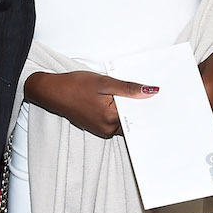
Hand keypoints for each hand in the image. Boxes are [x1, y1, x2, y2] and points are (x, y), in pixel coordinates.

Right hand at [24, 70, 157, 138]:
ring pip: (122, 121)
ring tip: (130, 95)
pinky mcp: (96, 127)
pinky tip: (115, 100)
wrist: (53, 91)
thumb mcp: (103, 82)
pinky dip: (117, 112)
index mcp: (110, 118)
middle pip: (131, 120)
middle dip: (138, 108)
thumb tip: (150, 92)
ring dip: (126, 110)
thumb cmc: (74, 85)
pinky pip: (113, 121)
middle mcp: (107, 129)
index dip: (148, 108)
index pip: (137, 116)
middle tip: (150, 95)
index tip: (160, 101)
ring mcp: (101, 130)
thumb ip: (128, 88)